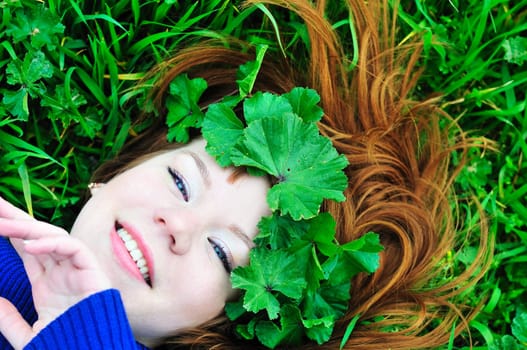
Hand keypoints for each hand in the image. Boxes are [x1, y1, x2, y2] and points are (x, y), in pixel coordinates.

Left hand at [0, 197, 110, 348]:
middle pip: (38, 236)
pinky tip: (30, 244)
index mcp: (47, 282)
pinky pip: (74, 248)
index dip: (11, 232)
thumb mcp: (28, 335)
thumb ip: (10, 320)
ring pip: (54, 237)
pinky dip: (54, 243)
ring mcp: (76, 269)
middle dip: (17, 218)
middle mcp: (61, 271)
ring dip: (28, 228)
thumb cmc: (65, 344)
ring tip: (2, 223)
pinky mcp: (92, 271)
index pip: (28, 249)